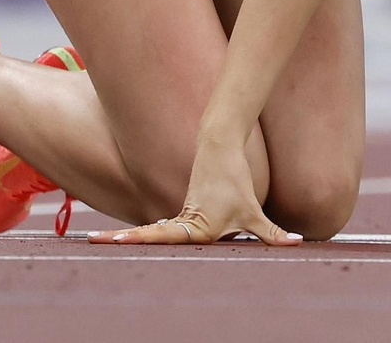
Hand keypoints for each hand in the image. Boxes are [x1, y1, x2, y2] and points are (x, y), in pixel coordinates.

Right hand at [88, 134, 301, 246]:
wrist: (220, 146)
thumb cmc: (236, 181)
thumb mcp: (253, 212)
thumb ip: (271, 233)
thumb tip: (297, 243)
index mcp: (195, 225)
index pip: (162, 236)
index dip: (138, 238)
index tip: (115, 240)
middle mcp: (183, 221)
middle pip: (148, 235)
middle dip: (123, 240)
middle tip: (93, 242)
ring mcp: (179, 215)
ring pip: (151, 232)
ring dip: (127, 237)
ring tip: (97, 241)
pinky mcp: (181, 210)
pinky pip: (160, 227)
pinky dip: (142, 234)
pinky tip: (123, 240)